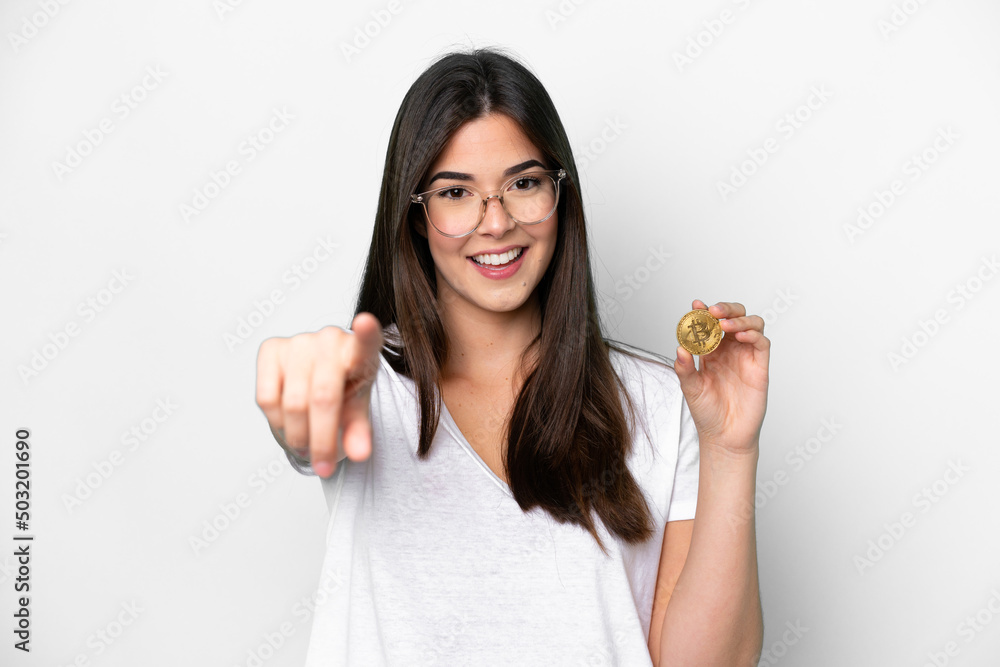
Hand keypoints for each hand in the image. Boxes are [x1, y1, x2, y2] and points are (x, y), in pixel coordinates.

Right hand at [255, 312, 383, 477]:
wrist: (319, 372)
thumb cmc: (345, 387)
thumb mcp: (358, 409)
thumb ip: (360, 431)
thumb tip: (359, 454)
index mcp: (361, 350)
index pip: (366, 341)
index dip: (366, 333)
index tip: (366, 323)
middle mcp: (330, 339)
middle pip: (323, 397)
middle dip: (322, 440)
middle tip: (323, 466)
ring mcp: (299, 341)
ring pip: (293, 403)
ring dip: (298, 436)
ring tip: (305, 449)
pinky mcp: (271, 348)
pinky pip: (267, 397)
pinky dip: (277, 422)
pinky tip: (288, 426)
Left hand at [674, 300, 768, 457]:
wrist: (725, 437)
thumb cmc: (707, 413)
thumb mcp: (690, 389)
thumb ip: (685, 369)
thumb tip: (680, 349)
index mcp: (711, 351)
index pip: (710, 324)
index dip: (704, 312)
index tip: (696, 305)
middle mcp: (730, 350)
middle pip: (734, 317)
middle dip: (725, 309)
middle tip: (714, 311)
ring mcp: (746, 356)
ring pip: (751, 324)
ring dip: (739, 319)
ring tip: (725, 325)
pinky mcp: (760, 367)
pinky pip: (761, 343)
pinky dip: (753, 334)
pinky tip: (740, 335)